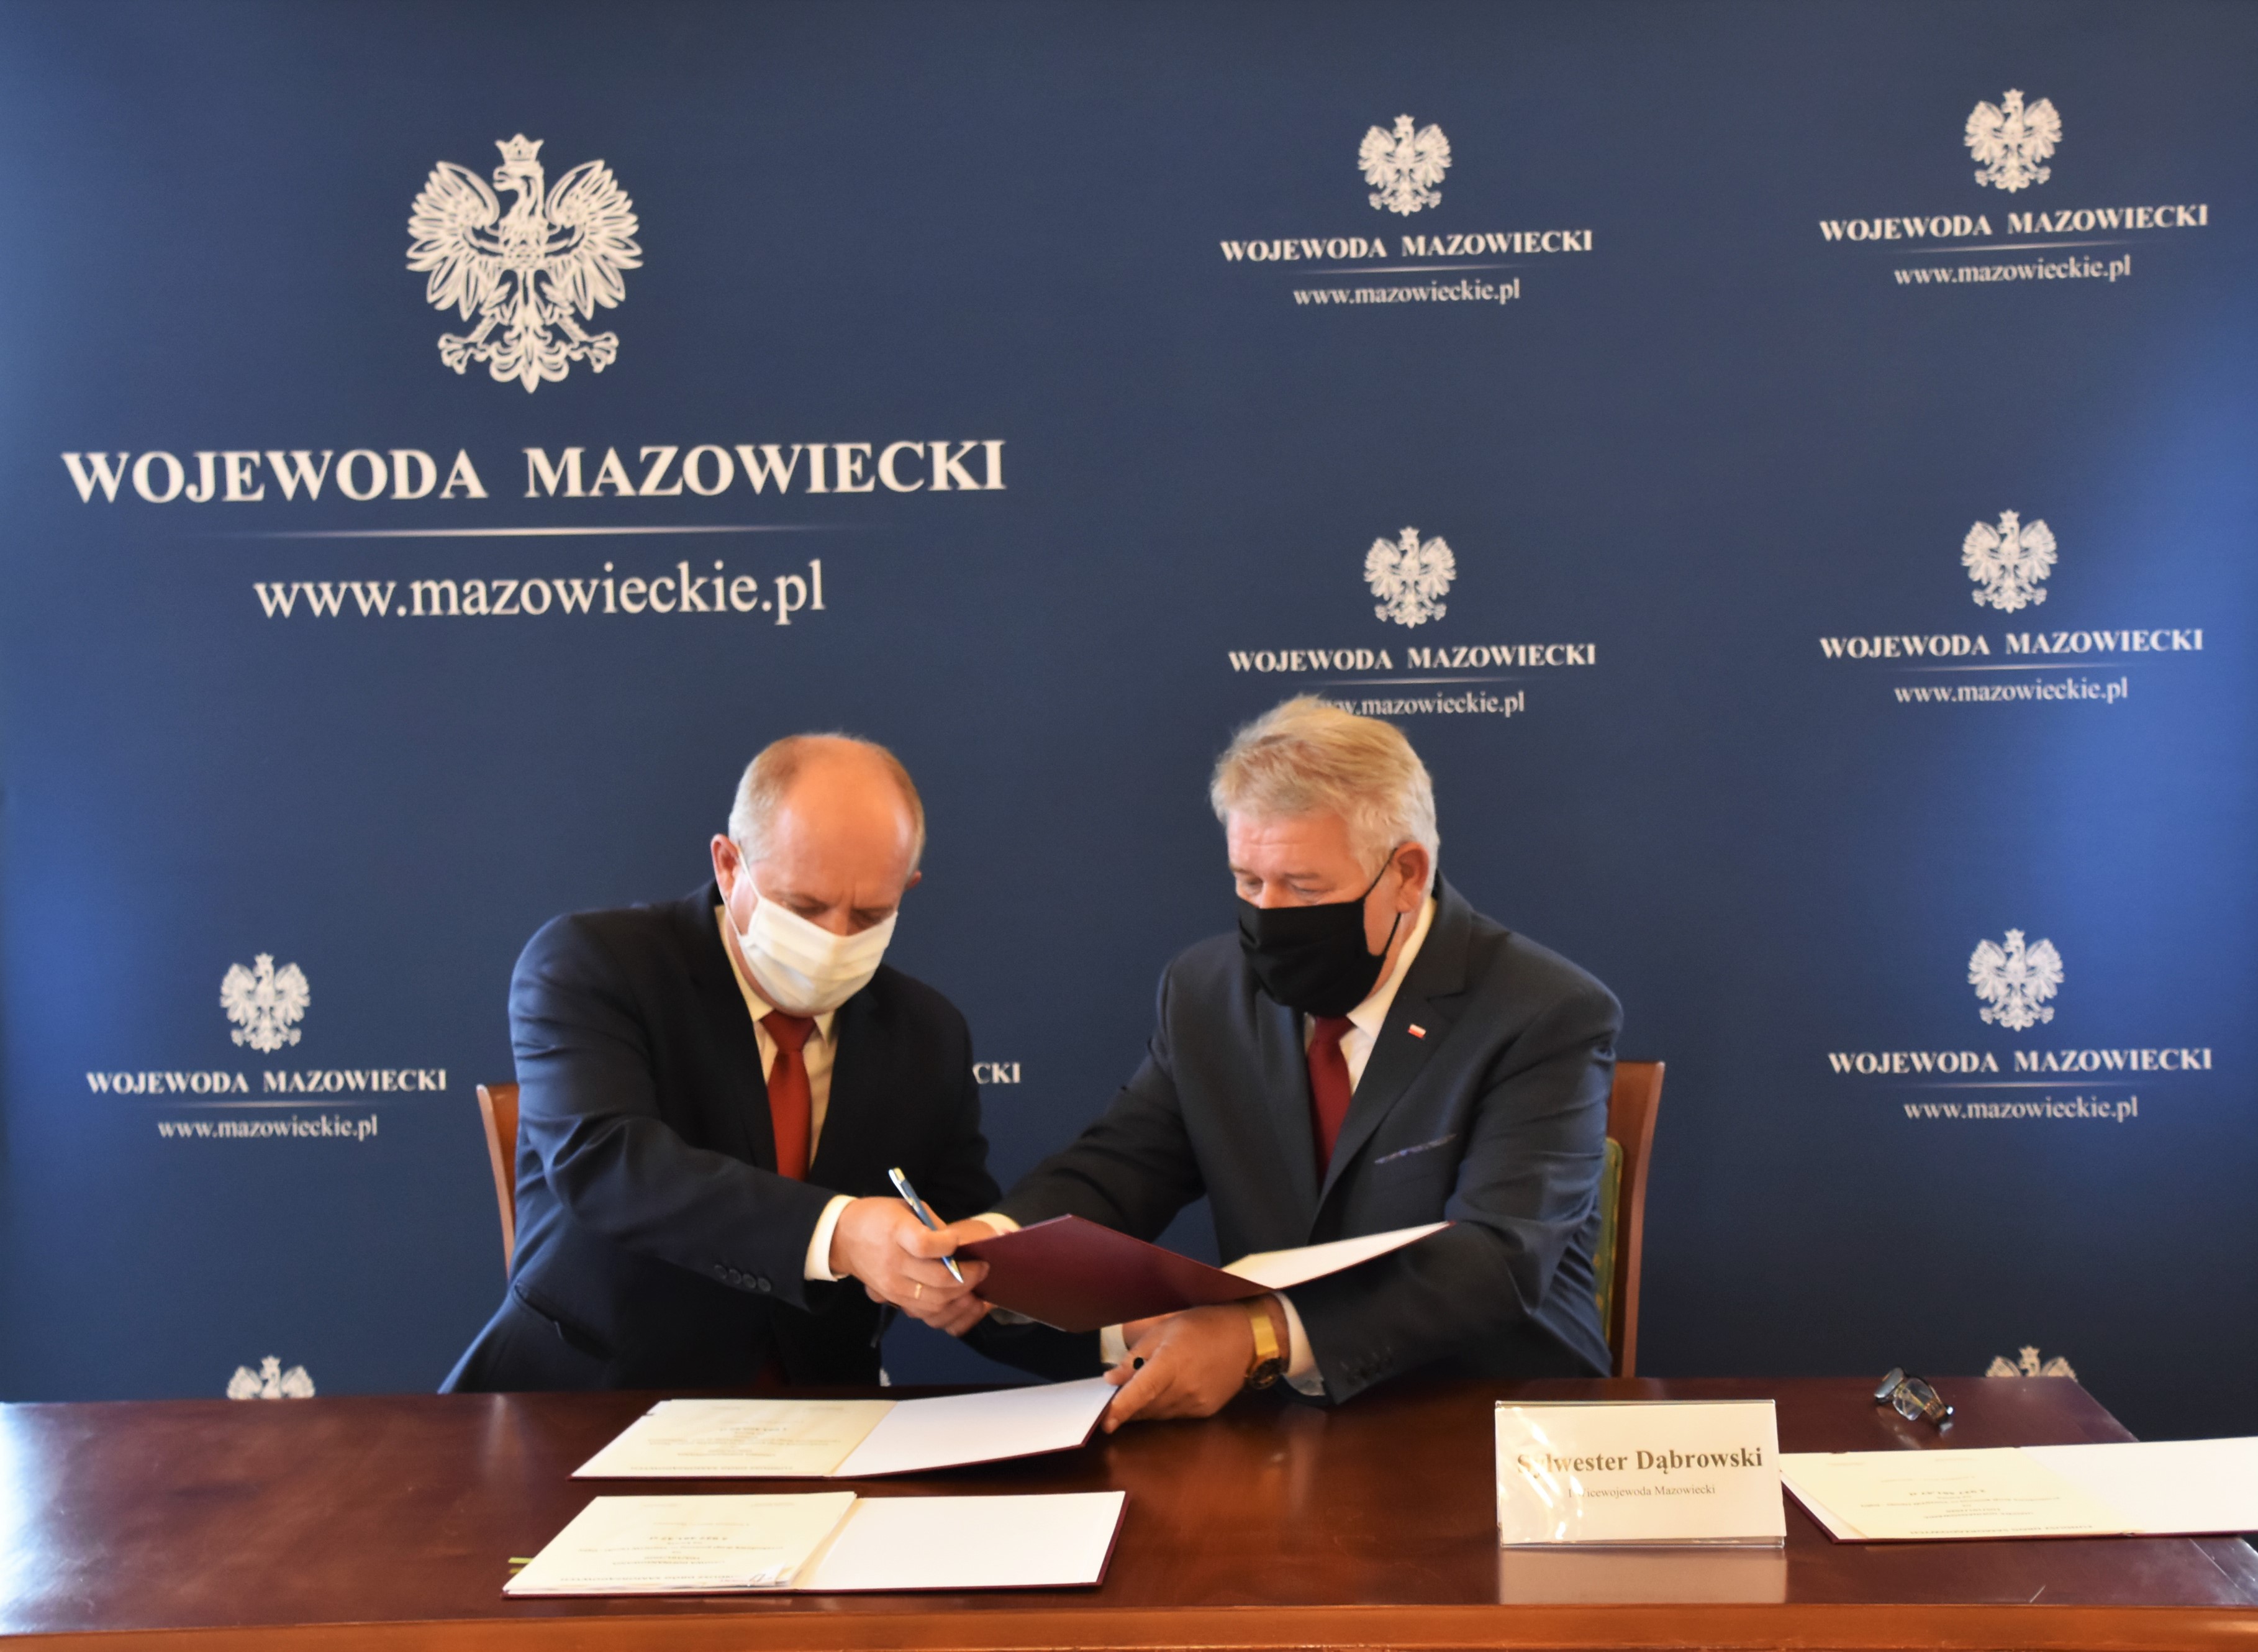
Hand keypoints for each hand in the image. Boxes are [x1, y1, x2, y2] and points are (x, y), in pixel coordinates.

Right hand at [827, 1198, 989, 1334]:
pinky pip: (924, 1312)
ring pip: (935, 1302)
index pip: (926, 1246)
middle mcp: (894, 1263)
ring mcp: (892, 1286)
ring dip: (960, 1297)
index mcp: (896, 1232)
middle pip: (938, 1280)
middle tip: (983, 1268)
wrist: (842, 1237)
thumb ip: (934, 1225)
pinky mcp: (892, 1299)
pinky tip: (958, 1299)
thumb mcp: (906, 1207)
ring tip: (974, 1287)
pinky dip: (945, 1309)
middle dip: (969, 1277)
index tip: (958, 1242)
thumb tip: (959, 1246)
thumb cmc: (878, 1217)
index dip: (949, 1245)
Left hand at [1100, 1297, 1283, 1429]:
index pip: (1141, 1391)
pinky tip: (1165, 1392)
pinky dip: (1163, 1407)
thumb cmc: (1202, 1326)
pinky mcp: (1205, 1411)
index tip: (1104, 1422)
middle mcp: (1183, 1388)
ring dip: (1144, 1408)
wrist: (1246, 1338)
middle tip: (1115, 1397)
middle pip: (1146, 1407)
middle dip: (1127, 1406)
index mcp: (1170, 1363)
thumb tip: (1112, 1379)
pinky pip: (1174, 1415)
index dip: (1121, 1408)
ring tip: (1140, 1391)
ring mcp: (1196, 1403)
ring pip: (1158, 1414)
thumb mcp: (1164, 1329)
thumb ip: (1135, 1357)